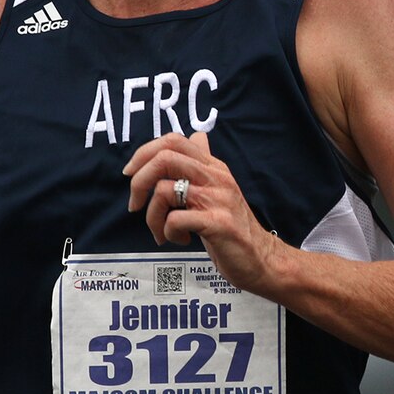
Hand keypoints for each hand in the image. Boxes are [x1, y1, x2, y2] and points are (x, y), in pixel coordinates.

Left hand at [123, 132, 281, 290]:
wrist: (261, 258)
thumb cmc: (232, 226)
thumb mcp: (219, 188)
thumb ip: (204, 163)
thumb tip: (197, 135)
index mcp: (213, 166)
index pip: (174, 140)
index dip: (144, 153)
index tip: (132, 174)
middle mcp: (216, 177)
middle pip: (165, 158)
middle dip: (139, 181)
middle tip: (136, 204)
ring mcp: (218, 199)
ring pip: (164, 190)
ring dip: (152, 216)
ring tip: (161, 232)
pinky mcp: (218, 223)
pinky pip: (175, 220)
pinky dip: (168, 232)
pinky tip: (179, 240)